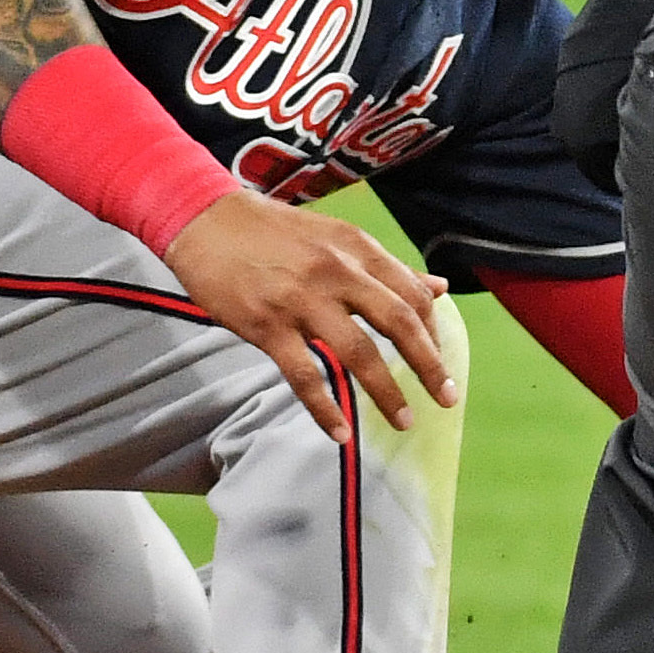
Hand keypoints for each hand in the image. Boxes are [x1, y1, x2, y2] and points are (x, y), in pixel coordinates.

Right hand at [162, 191, 458, 444]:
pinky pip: (304, 375)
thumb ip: (388, 267)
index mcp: (358, 249)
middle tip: (448, 398)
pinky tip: (341, 433)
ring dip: (386, 392)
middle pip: (398, 322)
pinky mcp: (266, 325)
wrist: (205, 219)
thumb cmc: (275, 232)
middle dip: (429, 365)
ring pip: (358, 353)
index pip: (413, 295)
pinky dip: (325, 408)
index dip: (433, 332)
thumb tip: (440, 288)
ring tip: (405, 421)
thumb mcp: (338, 237)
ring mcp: (301, 300)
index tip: (439, 361)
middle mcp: (337, 272)